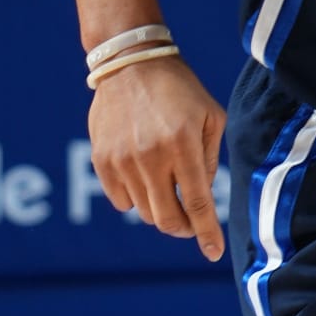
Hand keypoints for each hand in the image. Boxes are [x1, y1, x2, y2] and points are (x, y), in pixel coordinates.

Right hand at [88, 56, 227, 261]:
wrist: (130, 62)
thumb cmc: (180, 90)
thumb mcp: (211, 117)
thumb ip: (209, 160)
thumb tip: (203, 200)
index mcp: (183, 145)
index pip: (197, 204)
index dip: (206, 234)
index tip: (213, 253)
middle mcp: (151, 156)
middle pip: (167, 219)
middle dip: (184, 228)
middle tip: (191, 223)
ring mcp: (122, 159)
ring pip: (144, 212)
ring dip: (160, 207)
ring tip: (166, 182)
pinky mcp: (102, 159)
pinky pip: (120, 200)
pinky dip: (135, 198)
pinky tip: (144, 175)